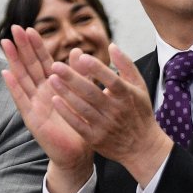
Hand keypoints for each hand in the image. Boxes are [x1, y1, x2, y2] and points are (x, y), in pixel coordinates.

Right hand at [2, 27, 94, 192]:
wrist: (78, 153)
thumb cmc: (79, 124)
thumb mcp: (82, 95)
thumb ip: (80, 74)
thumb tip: (77, 50)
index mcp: (54, 86)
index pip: (43, 61)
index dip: (36, 45)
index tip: (30, 28)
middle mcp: (41, 92)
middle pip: (29, 65)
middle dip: (22, 46)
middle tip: (13, 27)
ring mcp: (34, 104)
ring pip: (22, 78)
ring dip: (13, 60)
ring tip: (5, 43)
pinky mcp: (32, 118)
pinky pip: (22, 100)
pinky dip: (14, 87)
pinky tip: (6, 73)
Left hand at [46, 44, 171, 184]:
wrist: (141, 147)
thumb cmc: (139, 111)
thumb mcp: (139, 86)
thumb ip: (126, 65)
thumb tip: (111, 45)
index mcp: (126, 95)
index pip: (111, 79)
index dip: (97, 68)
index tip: (81, 57)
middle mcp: (115, 110)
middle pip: (92, 92)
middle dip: (72, 78)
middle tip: (55, 65)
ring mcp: (105, 125)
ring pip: (82, 107)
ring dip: (65, 93)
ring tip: (51, 79)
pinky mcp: (95, 138)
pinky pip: (78, 124)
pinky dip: (66, 113)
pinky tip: (55, 100)